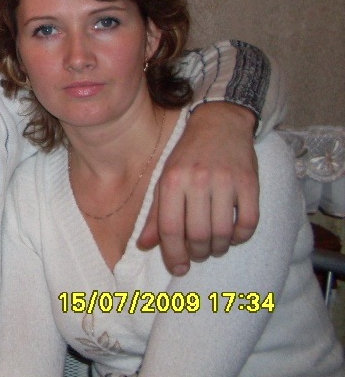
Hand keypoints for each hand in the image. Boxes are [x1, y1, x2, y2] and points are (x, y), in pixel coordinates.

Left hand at [137, 102, 258, 275]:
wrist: (219, 125)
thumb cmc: (187, 157)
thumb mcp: (165, 180)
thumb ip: (156, 214)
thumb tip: (144, 245)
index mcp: (172, 181)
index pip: (171, 228)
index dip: (173, 254)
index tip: (178, 268)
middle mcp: (198, 181)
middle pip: (198, 235)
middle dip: (197, 253)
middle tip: (198, 253)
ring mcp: (226, 182)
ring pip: (223, 233)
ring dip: (218, 248)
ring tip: (213, 246)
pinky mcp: (250, 183)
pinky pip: (248, 223)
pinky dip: (241, 237)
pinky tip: (233, 235)